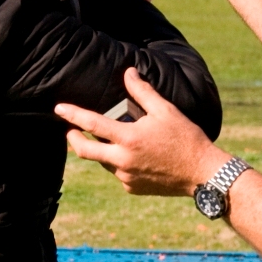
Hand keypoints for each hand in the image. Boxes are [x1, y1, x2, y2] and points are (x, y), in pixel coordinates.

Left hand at [54, 68, 228, 195]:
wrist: (202, 174)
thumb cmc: (186, 138)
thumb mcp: (165, 110)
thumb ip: (143, 91)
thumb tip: (128, 72)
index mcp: (128, 139)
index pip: (91, 124)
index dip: (72, 115)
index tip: (58, 108)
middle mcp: (122, 161)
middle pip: (85, 151)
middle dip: (73, 139)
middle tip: (70, 131)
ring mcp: (126, 178)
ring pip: (103, 161)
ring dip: (102, 149)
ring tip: (115, 137)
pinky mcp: (132, 188)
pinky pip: (118, 173)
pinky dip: (119, 162)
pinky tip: (135, 155)